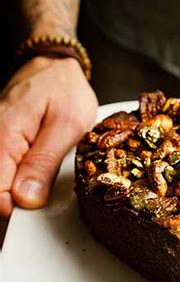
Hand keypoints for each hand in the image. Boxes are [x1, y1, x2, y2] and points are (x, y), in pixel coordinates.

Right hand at [0, 56, 97, 218]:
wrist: (54, 67)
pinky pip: (3, 172)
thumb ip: (44, 163)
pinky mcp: (0, 145)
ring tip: (38, 191)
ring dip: (13, 195)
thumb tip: (26, 200)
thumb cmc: (64, 92)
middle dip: (14, 207)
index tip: (35, 209)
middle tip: (41, 205)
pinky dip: (14, 183)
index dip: (14, 209)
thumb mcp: (67, 126)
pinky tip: (30, 183)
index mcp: (4, 138)